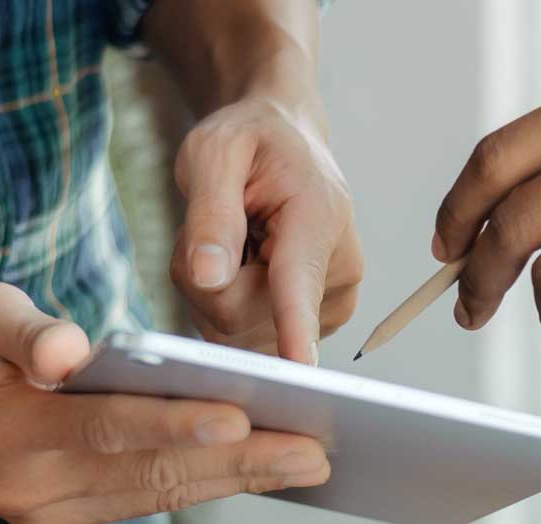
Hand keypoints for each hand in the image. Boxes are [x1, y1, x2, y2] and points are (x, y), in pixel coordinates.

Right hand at [0, 283, 331, 523]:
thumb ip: (24, 330)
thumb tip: (68, 354)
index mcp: (5, 434)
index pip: (108, 429)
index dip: (175, 425)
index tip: (241, 419)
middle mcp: (28, 488)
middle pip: (150, 475)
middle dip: (239, 464)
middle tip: (315, 451)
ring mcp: (44, 513)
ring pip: (156, 495)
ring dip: (234, 481)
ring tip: (306, 463)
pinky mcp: (59, 517)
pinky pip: (142, 500)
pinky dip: (200, 484)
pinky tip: (256, 469)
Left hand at [171, 96, 362, 364]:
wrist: (285, 144)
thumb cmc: (251, 140)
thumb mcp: (216, 152)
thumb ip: (211, 213)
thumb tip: (209, 276)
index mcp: (318, 218)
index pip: (299, 282)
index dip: (295, 326)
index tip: (301, 368)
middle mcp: (337, 271)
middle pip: (238, 314)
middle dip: (203, 279)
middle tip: (211, 227)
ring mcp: (327, 306)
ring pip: (233, 331)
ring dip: (209, 291)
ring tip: (231, 239)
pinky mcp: (310, 328)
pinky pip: (239, 337)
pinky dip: (221, 304)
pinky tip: (240, 265)